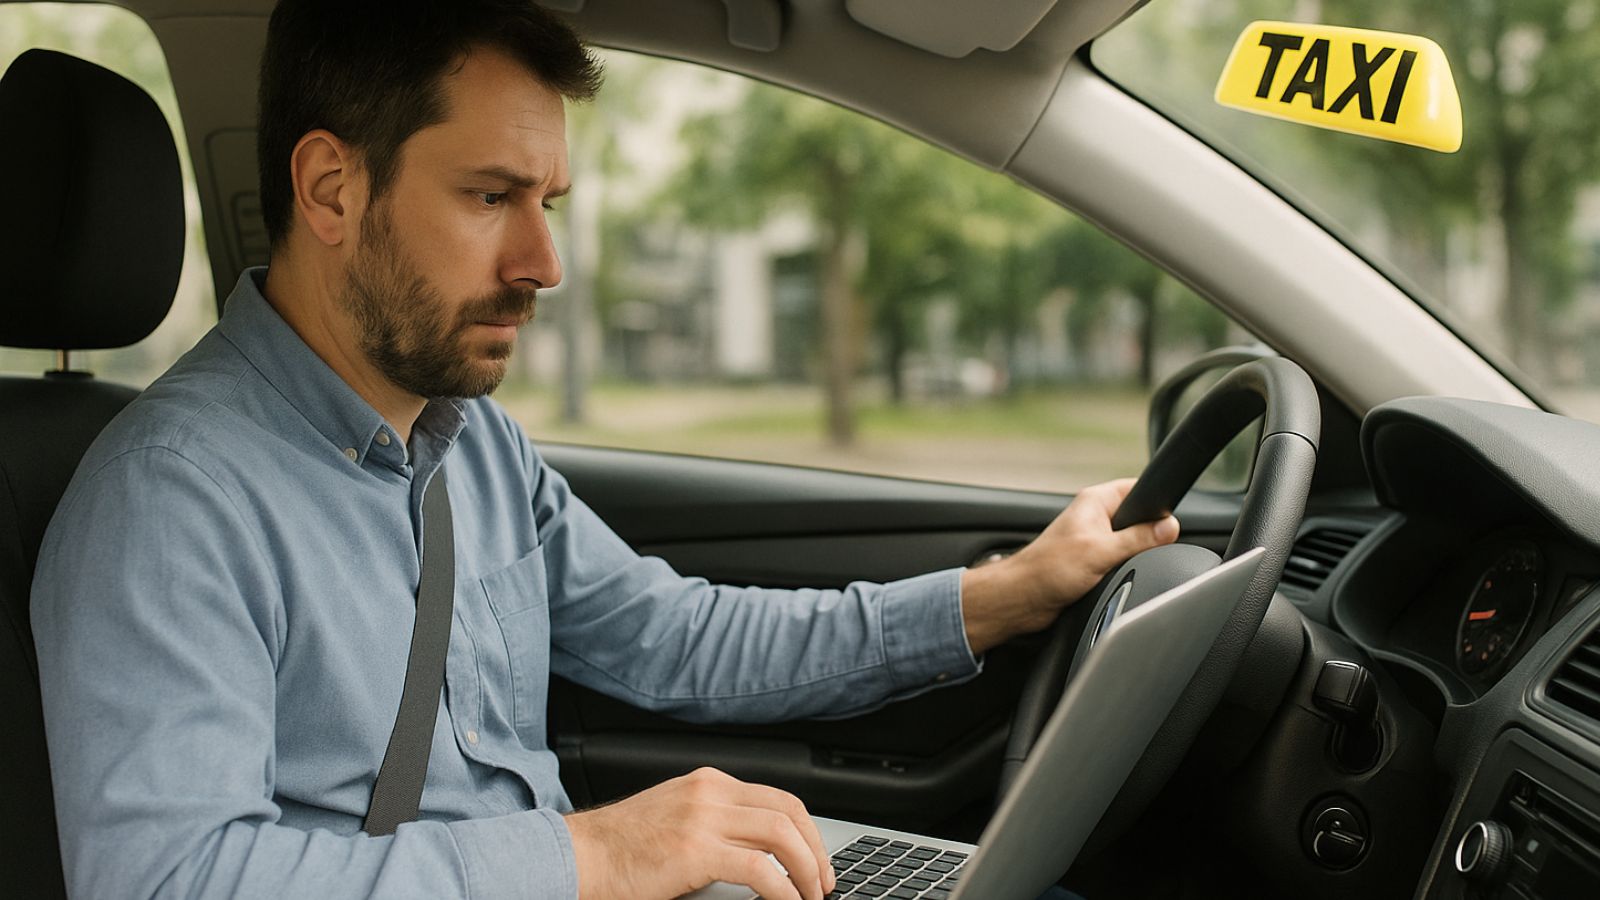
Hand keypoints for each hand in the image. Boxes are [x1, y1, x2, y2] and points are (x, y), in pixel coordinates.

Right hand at [564, 767, 835, 899]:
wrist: (578, 855)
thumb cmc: (620, 848)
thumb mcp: (676, 818)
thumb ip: (715, 824)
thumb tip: (761, 854)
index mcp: (708, 783)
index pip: (779, 798)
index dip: (808, 832)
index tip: (816, 861)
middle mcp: (710, 792)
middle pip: (789, 813)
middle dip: (816, 852)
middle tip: (822, 885)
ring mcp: (702, 817)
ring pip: (782, 835)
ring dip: (806, 872)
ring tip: (809, 898)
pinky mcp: (694, 849)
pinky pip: (759, 868)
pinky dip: (783, 890)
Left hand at [960, 477, 1179, 652]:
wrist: (1023, 599)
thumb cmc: (1048, 570)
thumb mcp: (1101, 551)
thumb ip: (1138, 538)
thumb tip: (1169, 527)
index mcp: (1095, 502)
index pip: (1137, 489)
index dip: (1156, 502)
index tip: (1169, 520)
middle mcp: (1095, 517)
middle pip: (1139, 519)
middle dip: (1148, 535)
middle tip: (1147, 551)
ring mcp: (1094, 540)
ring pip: (1131, 543)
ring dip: (1134, 556)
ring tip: (1125, 568)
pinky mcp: (1092, 562)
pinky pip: (1120, 560)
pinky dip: (1124, 569)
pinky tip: (1120, 578)